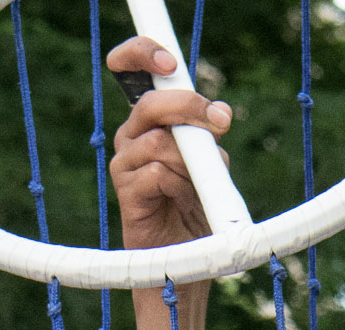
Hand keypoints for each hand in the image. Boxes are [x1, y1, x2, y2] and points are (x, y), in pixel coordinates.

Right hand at [106, 37, 231, 252]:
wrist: (188, 259)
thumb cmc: (198, 210)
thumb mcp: (211, 166)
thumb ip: (209, 138)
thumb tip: (219, 114)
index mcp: (151, 122)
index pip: (136, 72)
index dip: (143, 55)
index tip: (169, 62)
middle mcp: (132, 136)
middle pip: (150, 105)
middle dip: (188, 107)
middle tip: (219, 121)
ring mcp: (125, 163)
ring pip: (157, 143)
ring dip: (188, 162)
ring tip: (197, 186)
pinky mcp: (126, 191)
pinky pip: (156, 173)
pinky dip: (178, 186)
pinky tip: (182, 200)